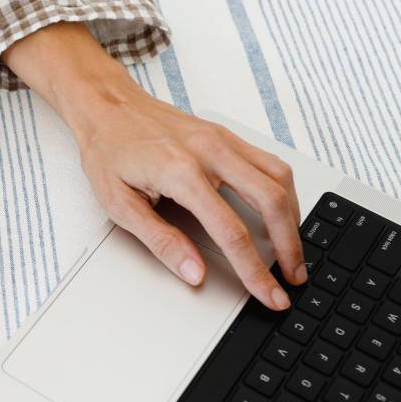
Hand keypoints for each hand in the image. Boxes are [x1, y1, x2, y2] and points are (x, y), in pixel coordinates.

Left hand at [4, 23, 304, 310]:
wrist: (106, 106)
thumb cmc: (108, 151)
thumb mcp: (120, 205)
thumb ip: (161, 242)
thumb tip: (194, 272)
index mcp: (182, 173)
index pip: (232, 232)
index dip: (255, 270)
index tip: (269, 294)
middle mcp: (210, 152)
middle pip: (271, 202)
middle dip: (289, 246)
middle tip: (293, 277)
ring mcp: (222, 140)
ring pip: (279, 178)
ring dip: (293, 217)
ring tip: (293, 249)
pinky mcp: (226, 135)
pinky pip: (269, 162)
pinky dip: (283, 191)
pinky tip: (281, 212)